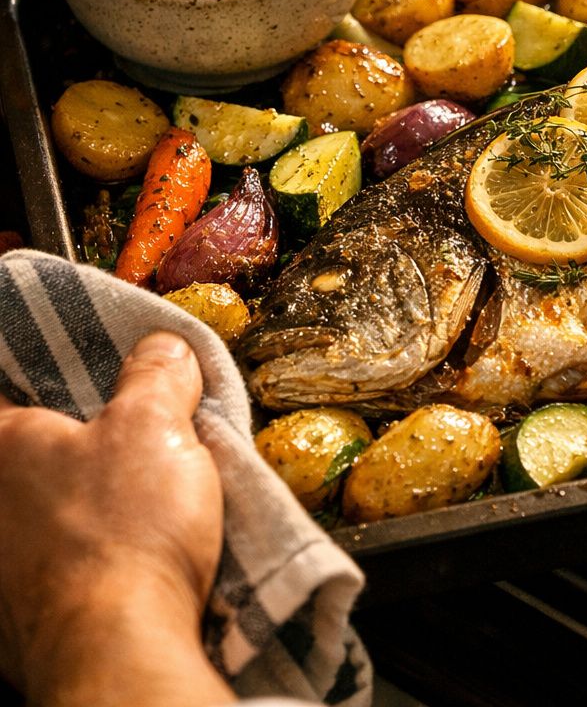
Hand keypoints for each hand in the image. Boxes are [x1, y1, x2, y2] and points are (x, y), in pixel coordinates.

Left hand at [0, 332, 231, 706]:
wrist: (116, 647)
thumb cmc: (125, 529)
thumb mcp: (157, 426)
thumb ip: (156, 375)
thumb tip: (162, 347)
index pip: (5, 392)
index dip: (41, 381)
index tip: (80, 387)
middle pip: (16, 455)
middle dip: (59, 448)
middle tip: (113, 443)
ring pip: (26, 514)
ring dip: (61, 507)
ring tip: (119, 506)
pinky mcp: (7, 616)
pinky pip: (33, 567)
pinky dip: (67, 558)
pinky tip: (110, 562)